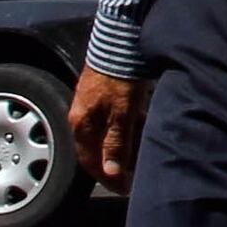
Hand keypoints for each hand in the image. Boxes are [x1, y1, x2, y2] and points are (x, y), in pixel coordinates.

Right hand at [69, 68, 148, 187]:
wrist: (122, 39)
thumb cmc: (120, 75)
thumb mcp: (122, 113)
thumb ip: (116, 143)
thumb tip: (112, 172)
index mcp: (82, 123)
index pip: (90, 160)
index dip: (106, 177)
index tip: (123, 188)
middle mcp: (84, 115)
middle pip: (99, 148)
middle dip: (116, 163)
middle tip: (135, 175)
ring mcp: (95, 103)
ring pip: (109, 133)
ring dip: (124, 146)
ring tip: (143, 156)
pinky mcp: (109, 93)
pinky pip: (117, 119)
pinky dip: (129, 129)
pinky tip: (144, 130)